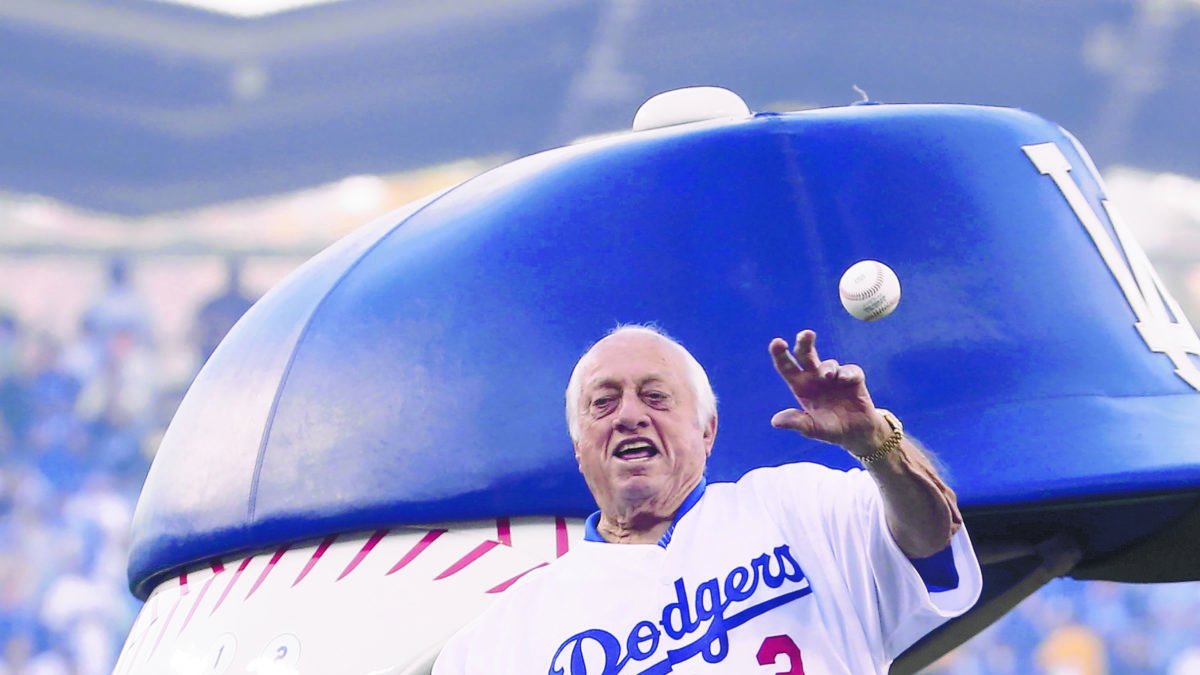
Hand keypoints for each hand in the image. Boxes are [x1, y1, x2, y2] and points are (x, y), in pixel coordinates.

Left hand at [768, 330, 887, 455]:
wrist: (857, 433)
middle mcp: (815, 378)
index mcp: (801, 386)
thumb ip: (797, 422)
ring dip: (827, 368)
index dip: (780, 355)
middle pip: (806, 355)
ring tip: (828, 376)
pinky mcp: (853, 378)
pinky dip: (847, 373)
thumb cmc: (830, 429)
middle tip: (806, 334)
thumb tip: (776, 421)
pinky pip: (849, 370)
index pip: (787, 367)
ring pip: (828, 363)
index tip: (777, 342)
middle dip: (804, 343)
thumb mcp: (812, 429)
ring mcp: (834, 376)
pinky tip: (844, 379)